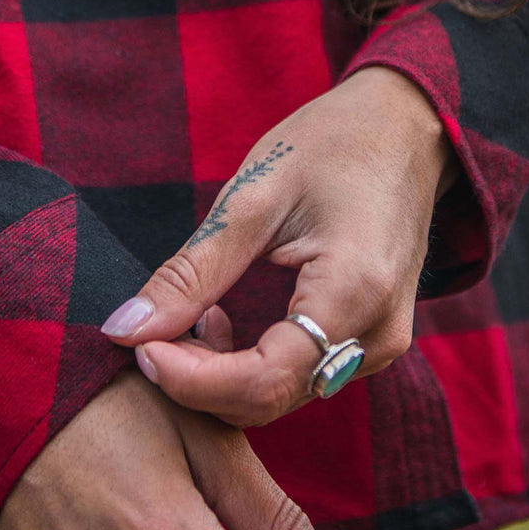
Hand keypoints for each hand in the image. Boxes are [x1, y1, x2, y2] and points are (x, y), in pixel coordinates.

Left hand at [100, 66, 457, 425]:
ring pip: (280, 396)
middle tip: (149, 332)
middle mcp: (377, 334)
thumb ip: (191, 272)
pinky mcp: (370, 343)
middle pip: (269, 399)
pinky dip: (245, 365)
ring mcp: (380, 345)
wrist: (404, 130)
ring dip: (218, 374)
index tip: (139, 347)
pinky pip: (299, 379)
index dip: (191, 380)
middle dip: (196, 380)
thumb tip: (124, 329)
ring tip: (189, 314)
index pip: (263, 380)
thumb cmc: (331, 146)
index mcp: (354, 291)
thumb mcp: (252, 197)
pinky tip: (221, 319)